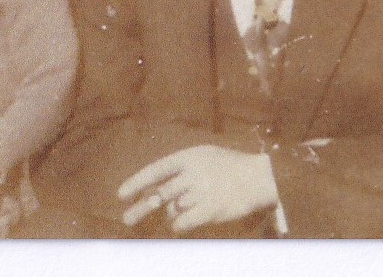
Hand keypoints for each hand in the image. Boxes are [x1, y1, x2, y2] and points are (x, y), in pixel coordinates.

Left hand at [116, 145, 277, 232]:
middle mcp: (193, 173)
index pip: (156, 170)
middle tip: (126, 220)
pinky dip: (180, 225)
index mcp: (190, 157)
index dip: (137, 182)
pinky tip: (186, 222)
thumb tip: (153, 188)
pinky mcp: (211, 209)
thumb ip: (180, 169)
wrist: (260, 177)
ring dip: (175, 212)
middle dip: (141, 208)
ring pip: (173, 209)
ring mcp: (202, 192)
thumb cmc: (229, 167)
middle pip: (159, 194)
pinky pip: (183, 223)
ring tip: (190, 207)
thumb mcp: (204, 157)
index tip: (121, 195)